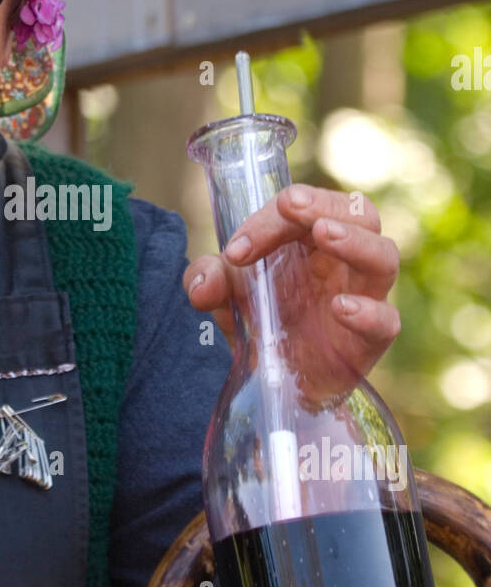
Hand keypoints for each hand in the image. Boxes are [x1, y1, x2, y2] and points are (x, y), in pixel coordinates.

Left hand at [183, 184, 400, 396]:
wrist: (276, 383)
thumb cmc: (262, 322)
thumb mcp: (224, 297)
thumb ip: (207, 279)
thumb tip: (201, 285)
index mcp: (312, 241)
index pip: (305, 208)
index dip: (272, 216)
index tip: (236, 248)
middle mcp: (344, 262)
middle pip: (358, 214)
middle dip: (323, 204)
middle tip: (290, 205)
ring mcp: (364, 298)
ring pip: (384, 257)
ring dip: (355, 241)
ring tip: (324, 234)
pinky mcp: (369, 342)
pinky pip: (386, 322)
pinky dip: (368, 312)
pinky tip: (340, 307)